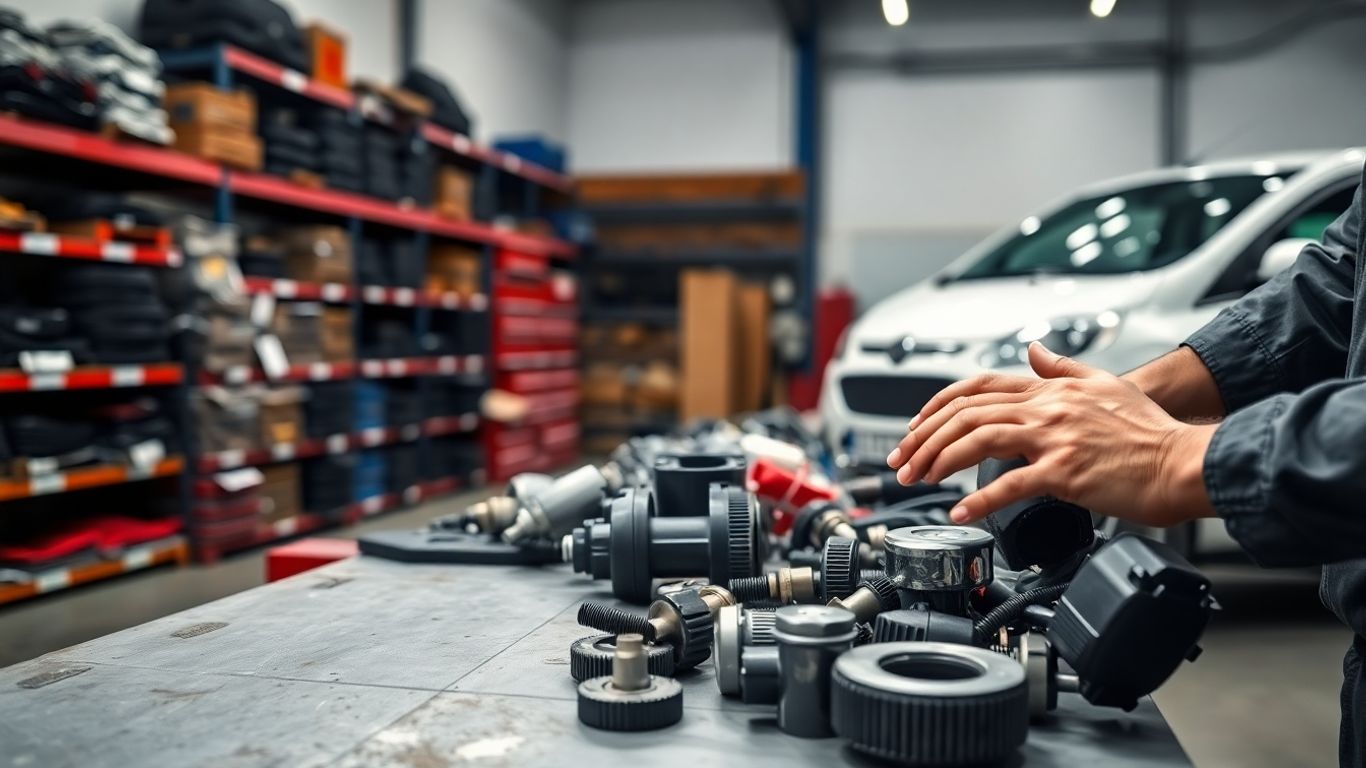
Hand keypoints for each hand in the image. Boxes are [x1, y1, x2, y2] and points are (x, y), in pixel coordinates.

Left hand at [884, 342, 1216, 526]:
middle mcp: (1046, 409)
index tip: (915, 428)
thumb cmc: (1150, 431)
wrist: (1183, 462)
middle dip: (924, 438)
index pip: (977, 388)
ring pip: (977, 440)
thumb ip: (1063, 367)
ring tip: (918, 481)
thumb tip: (1034, 350)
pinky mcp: (1065, 472)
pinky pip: (1009, 485)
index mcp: (1049, 391)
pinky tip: (960, 512)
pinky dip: (978, 500)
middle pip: (966, 415)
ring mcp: (1054, 439)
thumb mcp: (1105, 383)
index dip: (938, 407)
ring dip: (938, 462)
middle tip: (904, 462)